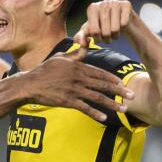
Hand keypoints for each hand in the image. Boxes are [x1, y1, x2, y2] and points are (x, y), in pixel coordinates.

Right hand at [17, 47, 133, 121]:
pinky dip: (95, 113)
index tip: (123, 83)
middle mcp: (78, 78)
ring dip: (112, 104)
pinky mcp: (68, 101)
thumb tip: (86, 44)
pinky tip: (105, 117)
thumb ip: (75, 53)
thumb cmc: (44, 70)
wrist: (30, 84)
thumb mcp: (60, 58)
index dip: (113, 79)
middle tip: (132, 96)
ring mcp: (73, 90)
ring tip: (123, 109)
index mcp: (78, 67)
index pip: (100, 73)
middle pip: (103, 85)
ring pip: (97, 98)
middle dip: (119, 91)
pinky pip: (85, 108)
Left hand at [74, 0, 134, 46]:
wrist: (118, 17)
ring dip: (115, 36)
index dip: (97, 39)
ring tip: (114, 32)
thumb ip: (81, 37)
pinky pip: (125, 24)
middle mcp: (103, 3)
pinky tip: (121, 24)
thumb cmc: (101, 24)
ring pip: (116, 29)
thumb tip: (81, 44)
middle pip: (105, 32)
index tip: (98, 38)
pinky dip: (123, 28)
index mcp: (92, 8)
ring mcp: (115, 2)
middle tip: (107, 38)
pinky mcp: (126, 4)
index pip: (94, 31)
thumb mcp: (89, 30)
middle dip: (107, 39)